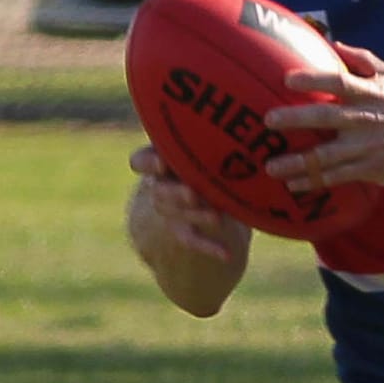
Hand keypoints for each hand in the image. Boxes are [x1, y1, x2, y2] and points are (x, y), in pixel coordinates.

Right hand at [126, 144, 250, 265]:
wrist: (190, 196)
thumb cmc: (201, 159)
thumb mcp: (198, 148)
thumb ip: (206, 141)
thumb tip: (242, 127)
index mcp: (159, 160)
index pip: (141, 162)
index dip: (149, 163)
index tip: (163, 163)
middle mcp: (159, 186)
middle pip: (160, 191)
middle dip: (176, 192)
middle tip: (192, 193)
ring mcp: (168, 210)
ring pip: (176, 214)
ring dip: (196, 216)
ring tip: (216, 217)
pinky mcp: (182, 231)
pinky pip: (192, 240)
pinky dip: (209, 247)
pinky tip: (227, 255)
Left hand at [263, 44, 383, 194]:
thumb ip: (365, 61)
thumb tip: (336, 44)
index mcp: (372, 93)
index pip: (339, 82)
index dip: (312, 79)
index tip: (287, 79)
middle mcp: (367, 120)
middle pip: (325, 117)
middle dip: (295, 119)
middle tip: (269, 121)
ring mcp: (367, 148)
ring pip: (326, 156)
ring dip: (297, 162)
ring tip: (271, 166)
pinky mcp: (370, 170)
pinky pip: (337, 177)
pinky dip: (314, 181)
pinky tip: (294, 184)